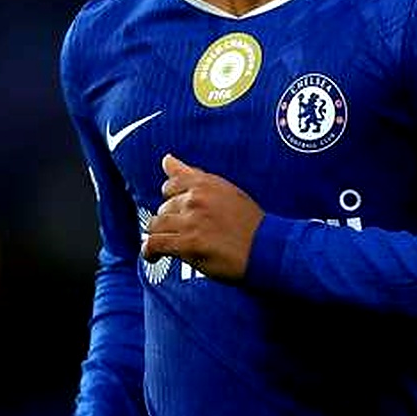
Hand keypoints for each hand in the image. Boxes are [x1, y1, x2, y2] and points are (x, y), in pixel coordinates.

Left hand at [141, 153, 264, 280]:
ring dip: (159, 236)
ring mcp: (191, 221)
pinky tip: (152, 257)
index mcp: (205, 183)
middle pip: (164, 208)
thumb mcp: (225, 190)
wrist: (267, 248)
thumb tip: (166, 159)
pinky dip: (149, 251)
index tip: (177, 210)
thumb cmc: (250, 222)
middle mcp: (195, 199)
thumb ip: (193, 175)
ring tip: (164, 244)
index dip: (171, 199)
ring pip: (156, 225)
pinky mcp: (188, 244)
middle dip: (169, 221)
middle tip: (181, 233)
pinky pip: (155, 244)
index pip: (171, 184)